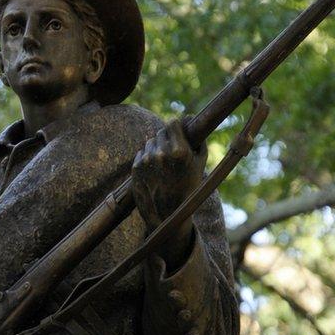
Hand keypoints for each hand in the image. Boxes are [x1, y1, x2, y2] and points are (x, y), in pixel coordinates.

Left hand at [131, 119, 206, 266]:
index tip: (178, 130)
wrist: (166, 215)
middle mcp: (161, 153)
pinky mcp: (135, 167)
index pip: (173, 123)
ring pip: (150, 141)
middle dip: (167, 137)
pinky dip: (147, 157)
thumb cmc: (187, 190)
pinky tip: (154, 170)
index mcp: (179, 151)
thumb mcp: (199, 166)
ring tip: (164, 164)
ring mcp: (146, 160)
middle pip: (161, 131)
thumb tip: (191, 119)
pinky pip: (142, 152)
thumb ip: (198, 141)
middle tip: (172, 149)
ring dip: (157, 147)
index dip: (176, 127)